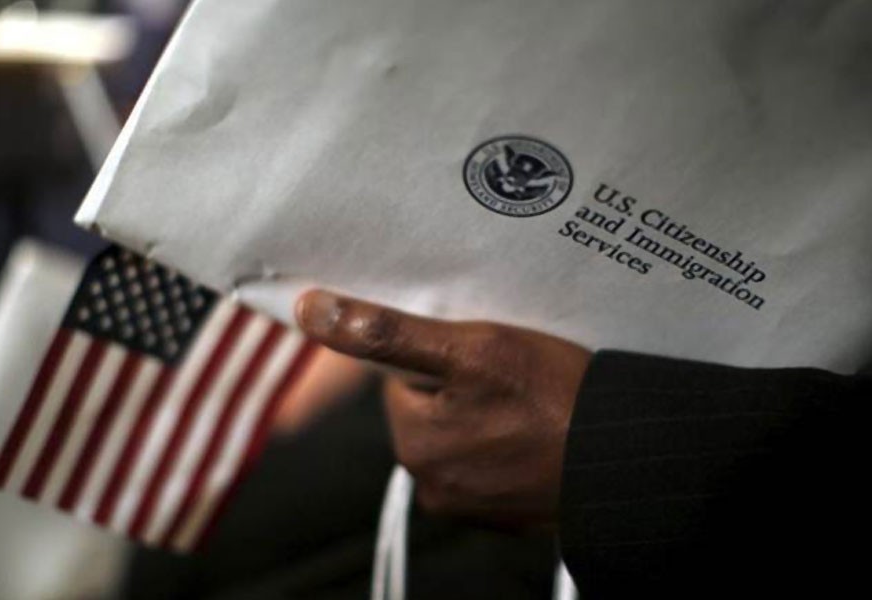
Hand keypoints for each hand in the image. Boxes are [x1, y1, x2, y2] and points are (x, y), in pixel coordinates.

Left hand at [295, 290, 591, 529]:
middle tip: (509, 373)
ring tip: (528, 400)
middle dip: (460, 383)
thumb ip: (385, 330)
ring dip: (485, 412)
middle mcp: (432, 484)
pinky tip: (536, 428)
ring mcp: (470, 504)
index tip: (478, 352)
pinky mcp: (504, 513)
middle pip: (430, 406)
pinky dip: (506, 442)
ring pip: (461, 432)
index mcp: (414, 444)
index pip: (399, 378)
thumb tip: (309, 310)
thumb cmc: (552, 397)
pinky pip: (488, 461)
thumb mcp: (468, 346)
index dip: (438, 354)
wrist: (626, 455)